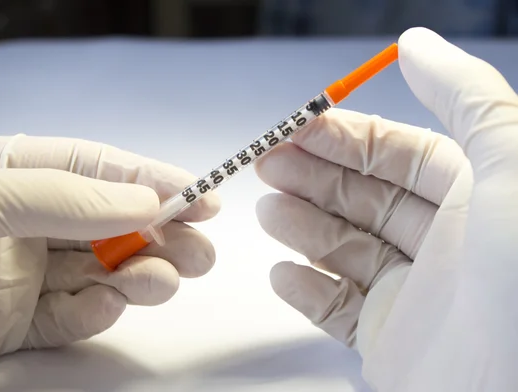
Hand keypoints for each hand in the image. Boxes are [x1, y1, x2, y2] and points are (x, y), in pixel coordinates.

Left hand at [0, 134, 219, 387]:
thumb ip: (51, 197)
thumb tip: (140, 198)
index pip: (89, 168)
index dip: (147, 177)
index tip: (200, 194)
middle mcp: (11, 219)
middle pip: (103, 223)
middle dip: (157, 232)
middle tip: (200, 250)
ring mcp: (10, 275)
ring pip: (94, 271)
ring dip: (137, 275)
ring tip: (166, 282)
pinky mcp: (4, 327)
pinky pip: (64, 318)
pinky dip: (95, 315)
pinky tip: (110, 307)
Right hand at [255, 27, 517, 390]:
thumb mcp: (509, 166)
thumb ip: (466, 97)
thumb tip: (416, 44)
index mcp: (474, 199)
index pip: (399, 154)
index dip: (347, 136)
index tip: (298, 127)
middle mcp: (443, 244)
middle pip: (362, 198)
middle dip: (313, 176)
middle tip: (266, 163)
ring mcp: (412, 295)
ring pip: (343, 249)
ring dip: (301, 226)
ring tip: (268, 212)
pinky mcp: (388, 342)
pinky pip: (337, 309)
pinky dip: (306, 290)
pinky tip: (283, 273)